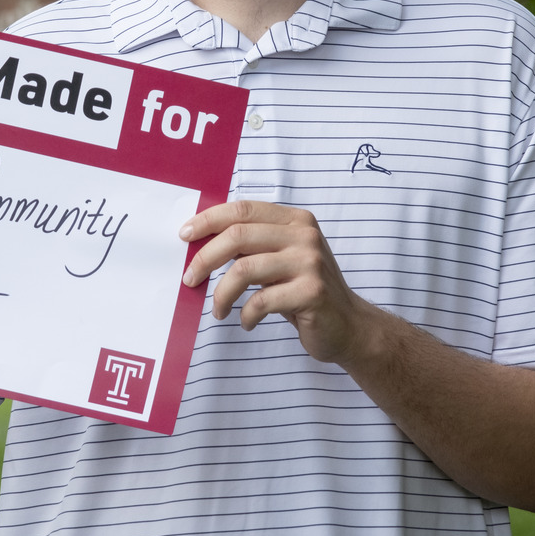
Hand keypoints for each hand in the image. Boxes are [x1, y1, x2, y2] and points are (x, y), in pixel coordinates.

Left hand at [180, 198, 378, 365]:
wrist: (350, 326)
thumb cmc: (305, 291)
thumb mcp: (282, 258)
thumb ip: (254, 245)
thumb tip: (202, 241)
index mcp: (295, 220)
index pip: (242, 209)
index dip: (208, 220)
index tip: (184, 236)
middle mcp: (304, 235)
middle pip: (238, 235)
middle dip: (205, 258)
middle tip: (189, 279)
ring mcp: (310, 263)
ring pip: (244, 270)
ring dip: (221, 294)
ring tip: (219, 310)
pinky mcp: (311, 292)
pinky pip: (261, 301)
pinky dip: (245, 315)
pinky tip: (246, 322)